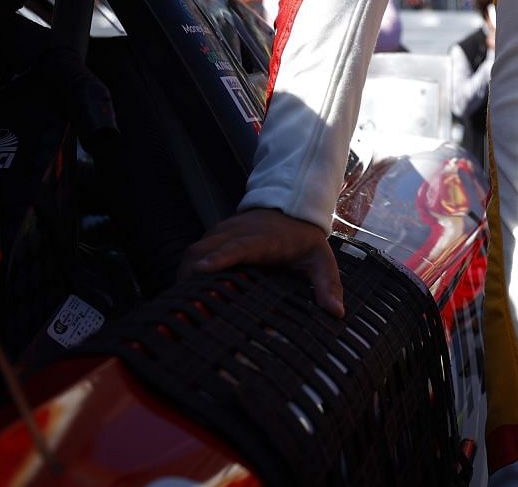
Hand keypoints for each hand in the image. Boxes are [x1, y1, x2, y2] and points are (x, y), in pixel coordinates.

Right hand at [180, 207, 344, 317]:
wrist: (291, 206)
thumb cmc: (304, 239)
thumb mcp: (321, 260)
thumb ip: (328, 285)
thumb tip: (336, 312)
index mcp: (264, 239)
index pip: (239, 246)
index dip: (220, 258)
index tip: (202, 270)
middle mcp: (238, 233)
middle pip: (205, 250)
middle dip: (190, 275)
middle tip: (184, 307)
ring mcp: (223, 232)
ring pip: (194, 250)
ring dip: (185, 275)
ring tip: (180, 306)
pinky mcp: (215, 235)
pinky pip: (194, 252)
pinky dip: (187, 271)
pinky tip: (186, 294)